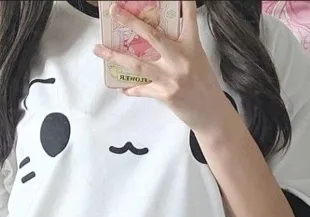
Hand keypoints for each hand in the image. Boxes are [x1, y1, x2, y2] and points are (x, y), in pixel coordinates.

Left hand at [93, 0, 231, 133]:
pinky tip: (121, 87)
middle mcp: (181, 59)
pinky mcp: (166, 95)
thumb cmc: (204, 84)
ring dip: (115, 57)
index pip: (188, 17)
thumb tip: (153, 40)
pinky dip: (130, 88)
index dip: (184, 2)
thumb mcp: (197, 59)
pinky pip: (142, 89)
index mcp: (191, 46)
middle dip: (131, 22)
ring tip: (99, 49)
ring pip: (138, 65)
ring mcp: (172, 78)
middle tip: (114, 12)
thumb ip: (179, 47)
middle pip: (152, 36)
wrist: (210, 112)